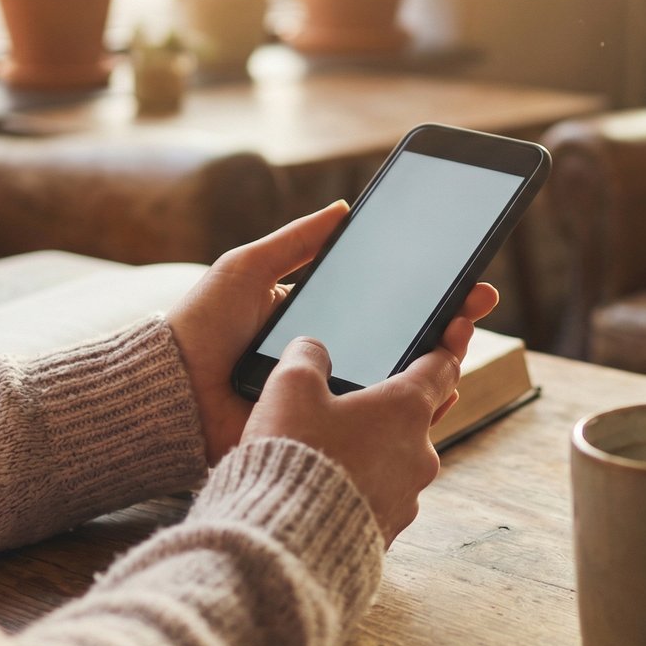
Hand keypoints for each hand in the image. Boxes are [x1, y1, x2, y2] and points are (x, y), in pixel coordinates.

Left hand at [165, 202, 498, 465]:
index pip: (384, 305)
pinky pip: (374, 429)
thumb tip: (344, 209)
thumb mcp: (247, 268)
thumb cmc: (199, 328)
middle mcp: (328, 362)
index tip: (464, 278)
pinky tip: (444, 395)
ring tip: (468, 342)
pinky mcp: (320, 436)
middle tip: (478, 303)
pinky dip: (411, 416)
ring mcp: (327, 402)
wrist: (167, 394)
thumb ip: (295, 240)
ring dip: (440, 367)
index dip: (426, 294)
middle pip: (400, 344)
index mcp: (314, 322)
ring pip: (397, 388)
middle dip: (446, 324)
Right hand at [243, 314, 482, 545]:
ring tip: (327, 454)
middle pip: (415, 417)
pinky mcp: (388, 530)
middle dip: (387, 409)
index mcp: (406, 409)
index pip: (442, 368)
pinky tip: (325, 490)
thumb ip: (306, 357)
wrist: (287, 542)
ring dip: (371, 452)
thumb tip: (313, 348)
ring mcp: (408, 496)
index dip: (445, 346)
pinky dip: (360, 488)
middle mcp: (420, 453)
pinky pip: (378, 497)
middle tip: (351, 405)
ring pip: (395, 460)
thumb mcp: (289, 388)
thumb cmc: (294, 455)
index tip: (457, 329)